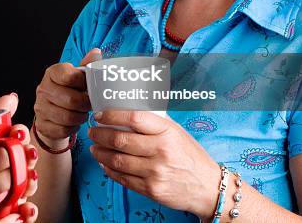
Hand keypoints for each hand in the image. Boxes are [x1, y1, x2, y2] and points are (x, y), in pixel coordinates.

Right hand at [33, 49, 100, 148]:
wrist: (52, 113)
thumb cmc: (68, 91)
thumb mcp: (77, 77)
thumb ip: (87, 66)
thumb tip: (96, 53)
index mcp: (52, 73)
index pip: (70, 77)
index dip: (83, 84)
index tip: (88, 87)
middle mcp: (43, 89)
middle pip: (71, 99)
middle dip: (85, 104)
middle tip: (90, 104)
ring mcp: (40, 107)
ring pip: (68, 116)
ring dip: (80, 116)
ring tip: (82, 112)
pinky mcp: (42, 124)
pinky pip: (63, 129)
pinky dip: (72, 127)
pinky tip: (73, 122)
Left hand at [88, 110, 220, 219]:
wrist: (209, 187)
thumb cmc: (190, 156)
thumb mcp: (177, 132)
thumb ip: (154, 124)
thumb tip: (125, 113)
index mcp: (168, 132)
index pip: (134, 118)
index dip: (112, 115)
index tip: (100, 115)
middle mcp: (161, 151)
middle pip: (120, 140)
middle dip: (100, 135)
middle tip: (93, 131)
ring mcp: (156, 172)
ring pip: (117, 160)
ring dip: (100, 153)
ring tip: (94, 147)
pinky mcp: (151, 189)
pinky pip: (123, 178)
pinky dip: (109, 170)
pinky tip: (104, 164)